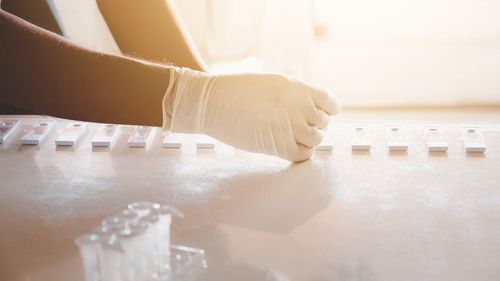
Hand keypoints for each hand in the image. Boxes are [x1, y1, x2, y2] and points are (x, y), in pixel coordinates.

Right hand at [163, 67, 339, 161]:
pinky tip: (288, 147)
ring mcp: (290, 126)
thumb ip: (295, 93)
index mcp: (298, 88)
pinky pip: (303, 154)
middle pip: (324, 123)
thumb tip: (313, 106)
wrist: (213, 102)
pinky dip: (300, 153)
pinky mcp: (278, 145)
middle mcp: (298, 107)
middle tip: (300, 127)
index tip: (318, 115)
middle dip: (315, 126)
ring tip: (292, 137)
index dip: (327, 111)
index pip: (331, 104)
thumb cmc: (238, 90)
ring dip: (308, 140)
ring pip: (316, 139)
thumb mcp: (273, 82)